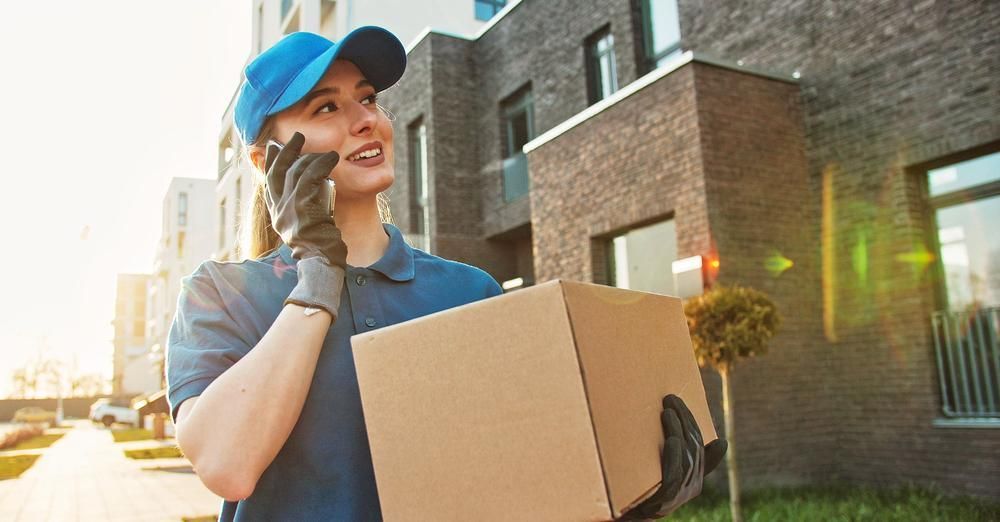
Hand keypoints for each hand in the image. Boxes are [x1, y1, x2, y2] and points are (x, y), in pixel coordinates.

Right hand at [264, 132, 347, 318]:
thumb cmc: (320, 247)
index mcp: (277, 214)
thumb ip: (301, 210)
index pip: (269, 182)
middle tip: (297, 137)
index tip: (274, 146)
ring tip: (326, 152)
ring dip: (311, 157)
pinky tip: (331, 158)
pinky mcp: (302, 208)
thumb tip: (311, 189)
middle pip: (277, 172)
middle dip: (286, 151)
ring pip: (296, 172)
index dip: (270, 161)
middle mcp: (278, 210)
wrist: (322, 264)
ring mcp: (288, 209)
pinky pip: (310, 177)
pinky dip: (321, 164)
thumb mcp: (305, 227)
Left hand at [620, 394, 726, 519]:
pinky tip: (671, 440)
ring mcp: (677, 498)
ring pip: (687, 461)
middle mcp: (690, 489)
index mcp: (693, 480)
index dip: (694, 424)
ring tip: (668, 413)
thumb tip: (709, 436)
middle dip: (685, 422)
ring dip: (679, 433)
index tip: (682, 402)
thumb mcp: (659, 470)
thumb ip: (675, 453)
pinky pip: (672, 479)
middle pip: (694, 450)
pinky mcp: (661, 504)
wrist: (620, 516)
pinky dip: (674, 457)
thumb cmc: (638, 491)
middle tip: (671, 399)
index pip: (699, 447)